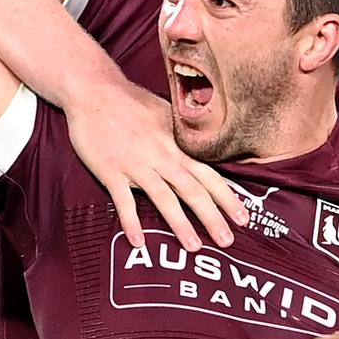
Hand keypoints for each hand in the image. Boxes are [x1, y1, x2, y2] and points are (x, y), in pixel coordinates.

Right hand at [67, 82, 247, 249]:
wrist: (94, 91)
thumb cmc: (131, 101)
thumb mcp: (166, 113)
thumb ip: (183, 136)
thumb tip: (206, 149)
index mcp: (177, 144)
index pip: (209, 174)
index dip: (228, 197)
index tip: (244, 218)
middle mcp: (162, 155)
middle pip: (193, 190)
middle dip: (212, 217)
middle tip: (228, 242)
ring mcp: (136, 164)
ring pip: (164, 198)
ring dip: (180, 224)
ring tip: (194, 247)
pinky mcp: (111, 170)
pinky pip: (123, 200)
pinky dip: (131, 221)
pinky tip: (139, 243)